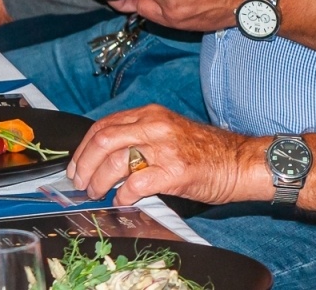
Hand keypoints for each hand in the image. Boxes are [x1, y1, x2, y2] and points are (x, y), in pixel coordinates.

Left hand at [66, 104, 266, 205]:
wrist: (238, 161)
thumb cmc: (205, 151)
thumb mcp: (169, 132)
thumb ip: (140, 137)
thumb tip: (105, 159)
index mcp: (151, 114)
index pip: (104, 125)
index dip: (83, 148)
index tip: (76, 165)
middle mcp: (156, 126)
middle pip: (103, 140)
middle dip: (84, 164)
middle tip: (80, 183)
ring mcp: (165, 148)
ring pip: (115, 161)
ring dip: (99, 182)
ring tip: (98, 193)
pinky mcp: (174, 171)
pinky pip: (136, 183)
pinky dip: (123, 194)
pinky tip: (122, 200)